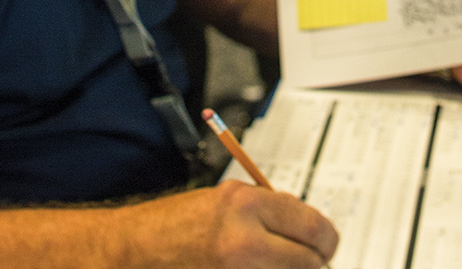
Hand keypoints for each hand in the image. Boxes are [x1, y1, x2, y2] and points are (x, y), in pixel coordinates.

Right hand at [122, 179, 337, 267]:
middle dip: (313, 261)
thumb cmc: (177, 223)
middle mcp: (245, 241)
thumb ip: (269, 209)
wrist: (135, 251)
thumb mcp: (227, 199)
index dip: (325, 237)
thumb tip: (307, 226)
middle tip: (311, 259)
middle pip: (309, 261)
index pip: (312, 225)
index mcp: (247, 205)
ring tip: (275, 264)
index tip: (326, 242)